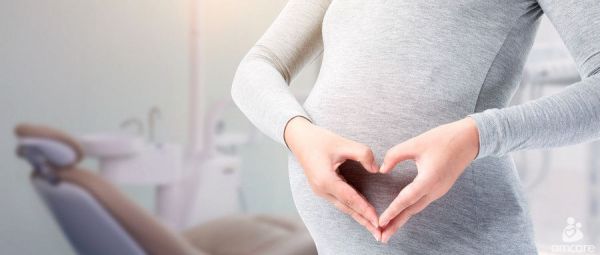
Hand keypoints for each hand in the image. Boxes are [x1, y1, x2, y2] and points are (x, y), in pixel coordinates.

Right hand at [285, 116, 381, 240]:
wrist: (299, 139)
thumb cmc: (320, 140)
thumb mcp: (343, 143)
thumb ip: (363, 154)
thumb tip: (376, 169)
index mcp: (325, 179)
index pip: (350, 198)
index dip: (365, 209)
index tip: (378, 220)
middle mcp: (321, 189)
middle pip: (347, 208)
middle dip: (364, 221)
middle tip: (380, 233)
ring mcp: (320, 191)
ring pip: (343, 207)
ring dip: (359, 217)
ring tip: (373, 228)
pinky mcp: (322, 189)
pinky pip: (340, 202)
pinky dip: (352, 208)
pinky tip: (362, 214)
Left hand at [377, 117, 479, 242]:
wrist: (470, 139)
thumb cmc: (443, 139)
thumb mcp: (415, 143)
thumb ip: (395, 156)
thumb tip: (382, 170)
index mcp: (429, 179)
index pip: (406, 199)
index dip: (392, 211)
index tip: (380, 222)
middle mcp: (435, 189)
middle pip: (412, 210)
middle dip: (396, 224)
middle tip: (382, 237)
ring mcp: (439, 191)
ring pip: (417, 208)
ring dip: (402, 218)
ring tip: (388, 229)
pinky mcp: (440, 188)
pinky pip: (422, 202)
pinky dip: (410, 210)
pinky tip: (402, 213)